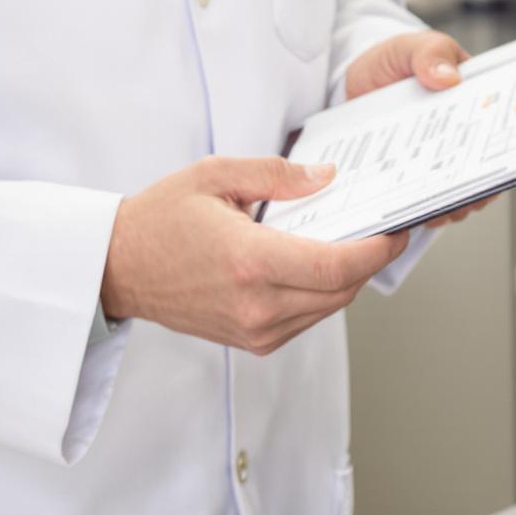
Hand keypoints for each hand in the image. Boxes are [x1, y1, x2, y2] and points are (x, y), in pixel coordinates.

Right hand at [100, 155, 408, 355]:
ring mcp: (254, 329)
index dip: (376, 250)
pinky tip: (319, 264)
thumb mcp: (215, 174)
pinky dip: (324, 293)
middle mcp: (255, 304)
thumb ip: (278, 174)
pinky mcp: (252, 341)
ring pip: (329, 307)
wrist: (119, 268)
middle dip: (371, 259)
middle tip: (385, 228)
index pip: (335, 266)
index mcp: (248, 261)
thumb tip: (328, 178)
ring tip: (355, 241)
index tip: (396, 229)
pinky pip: (308, 318)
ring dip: (349, 277)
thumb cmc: (161, 219)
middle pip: (342, 290)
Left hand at [342, 29, 489, 230]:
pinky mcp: (412, 175)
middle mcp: (463, 136)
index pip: (500, 130)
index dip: (506, 150)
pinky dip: (418, 209)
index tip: (498, 165)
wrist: (355, 81)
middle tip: (463, 198)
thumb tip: (448, 76)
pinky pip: (421, 199)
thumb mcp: (410, 47)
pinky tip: (408, 213)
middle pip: (482, 170)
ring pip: (456, 192)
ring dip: (451, 205)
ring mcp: (438, 159)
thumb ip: (430, 53)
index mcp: (474, 102)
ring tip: (436, 212)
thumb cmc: (393, 61)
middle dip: (478, 188)